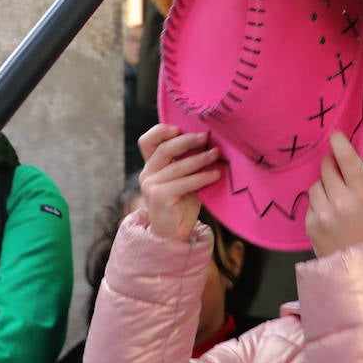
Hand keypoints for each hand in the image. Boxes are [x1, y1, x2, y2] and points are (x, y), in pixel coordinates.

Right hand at [137, 124, 219, 241]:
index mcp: (151, 166)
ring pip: (177, 165)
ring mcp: (150, 185)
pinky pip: (184, 182)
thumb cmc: (182, 204)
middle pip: (164, 149)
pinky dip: (202, 177)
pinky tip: (216, 175)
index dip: (161, 130)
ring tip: (216, 155)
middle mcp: (147, 174)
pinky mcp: (159, 197)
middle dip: (187, 141)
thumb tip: (208, 142)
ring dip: (200, 159)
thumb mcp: (183, 179)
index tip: (180, 128)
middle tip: (206, 138)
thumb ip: (185, 162)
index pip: (147, 141)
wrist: (175, 234)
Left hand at [305, 133, 362, 257]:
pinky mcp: (309, 223)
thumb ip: (355, 185)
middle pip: (326, 169)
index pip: (347, 161)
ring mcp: (322, 213)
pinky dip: (317, 206)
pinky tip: (328, 219)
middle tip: (337, 177)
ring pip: (315, 185)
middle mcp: (340, 201)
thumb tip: (338, 162)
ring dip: (323, 188)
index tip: (334, 135)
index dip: (340, 145)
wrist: (360, 270)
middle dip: (330, 168)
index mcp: (362, 195)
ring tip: (335, 204)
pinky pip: (310, 203)